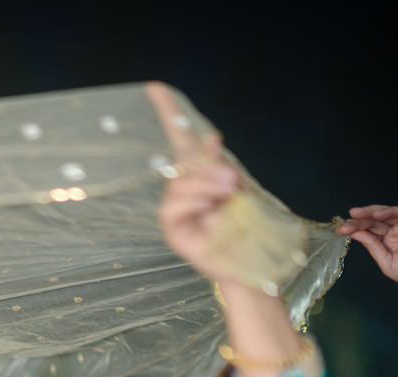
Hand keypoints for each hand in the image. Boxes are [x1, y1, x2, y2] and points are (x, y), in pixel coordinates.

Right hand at [147, 82, 242, 283]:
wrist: (248, 261)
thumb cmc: (245, 228)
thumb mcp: (238, 189)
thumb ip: (220, 165)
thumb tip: (211, 136)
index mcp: (202, 174)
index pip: (181, 139)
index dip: (168, 113)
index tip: (156, 88)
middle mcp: (185, 188)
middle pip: (183, 162)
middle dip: (206, 168)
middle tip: (230, 182)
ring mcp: (177, 208)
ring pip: (179, 184)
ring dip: (204, 186)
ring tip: (225, 197)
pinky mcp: (172, 228)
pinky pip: (172, 207)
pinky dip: (191, 202)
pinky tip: (208, 208)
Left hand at [338, 206, 397, 282]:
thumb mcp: (386, 262)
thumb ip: (373, 247)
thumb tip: (357, 235)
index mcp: (387, 240)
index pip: (369, 230)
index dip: (356, 228)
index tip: (342, 229)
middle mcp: (394, 229)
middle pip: (374, 220)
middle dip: (359, 220)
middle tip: (345, 223)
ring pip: (385, 213)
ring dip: (370, 212)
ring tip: (356, 215)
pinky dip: (388, 212)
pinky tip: (377, 215)